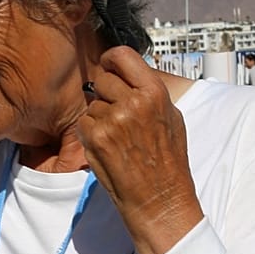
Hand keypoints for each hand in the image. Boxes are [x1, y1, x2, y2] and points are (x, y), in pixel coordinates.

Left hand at [77, 48, 203, 253]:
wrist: (160, 198)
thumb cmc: (168, 162)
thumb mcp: (171, 117)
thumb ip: (150, 92)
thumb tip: (131, 73)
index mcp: (155, 92)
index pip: (123, 55)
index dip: (111, 60)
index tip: (109, 67)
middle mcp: (133, 102)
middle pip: (102, 79)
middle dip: (105, 94)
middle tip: (117, 114)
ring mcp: (113, 120)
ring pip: (92, 104)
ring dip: (99, 118)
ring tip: (119, 139)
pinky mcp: (96, 138)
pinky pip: (83, 123)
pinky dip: (90, 134)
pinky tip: (108, 148)